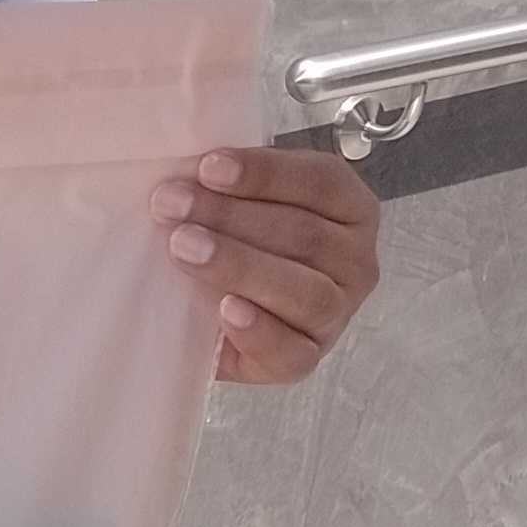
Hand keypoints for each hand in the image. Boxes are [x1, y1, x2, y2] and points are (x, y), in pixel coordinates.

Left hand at [153, 145, 380, 385]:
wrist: (219, 313)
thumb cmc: (238, 241)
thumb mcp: (242, 202)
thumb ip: (228, 184)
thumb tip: (186, 171)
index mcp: (349, 207)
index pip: (320, 182)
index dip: (264, 173)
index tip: (207, 167)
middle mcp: (355, 260)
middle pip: (304, 234)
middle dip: (231, 216)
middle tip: (171, 204)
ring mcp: (337, 313)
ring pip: (304, 291)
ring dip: (239, 266)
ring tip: (184, 249)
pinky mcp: (308, 358)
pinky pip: (292, 352)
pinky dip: (258, 331)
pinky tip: (225, 310)